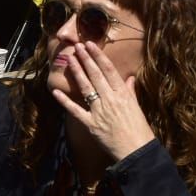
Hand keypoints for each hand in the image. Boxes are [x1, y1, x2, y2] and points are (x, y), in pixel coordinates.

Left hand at [53, 42, 156, 161]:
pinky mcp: (90, 124)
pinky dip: (64, 101)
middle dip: (85, 59)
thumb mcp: (137, 107)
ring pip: (85, 87)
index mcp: (122, 94)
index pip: (108, 70)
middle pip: (95, 75)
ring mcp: (99, 111)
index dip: (98, 56)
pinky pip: (75, 110)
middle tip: (77, 46)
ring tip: (70, 59)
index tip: (90, 44)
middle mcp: (110, 99)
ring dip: (77, 72)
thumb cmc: (139, 129)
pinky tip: (55, 91)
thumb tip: (129, 78)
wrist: (136, 151)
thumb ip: (130, 91)